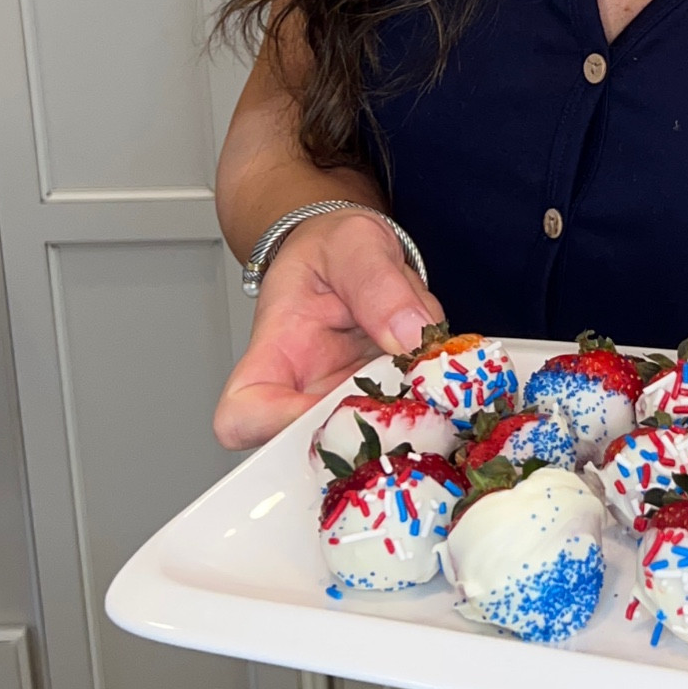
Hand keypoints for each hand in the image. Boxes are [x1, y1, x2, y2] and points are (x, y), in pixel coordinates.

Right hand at [213, 211, 443, 450]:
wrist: (350, 250)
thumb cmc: (330, 249)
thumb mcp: (354, 244)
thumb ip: (378, 284)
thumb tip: (409, 334)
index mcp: (275, 351)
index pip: (243, 415)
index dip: (275, 426)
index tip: (331, 403)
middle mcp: (304, 389)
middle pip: (314, 444)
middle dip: (370, 426)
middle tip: (411, 385)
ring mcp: (346, 399)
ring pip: (375, 435)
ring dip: (413, 407)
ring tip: (430, 359)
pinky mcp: (384, 398)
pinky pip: (411, 415)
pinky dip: (433, 396)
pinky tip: (444, 364)